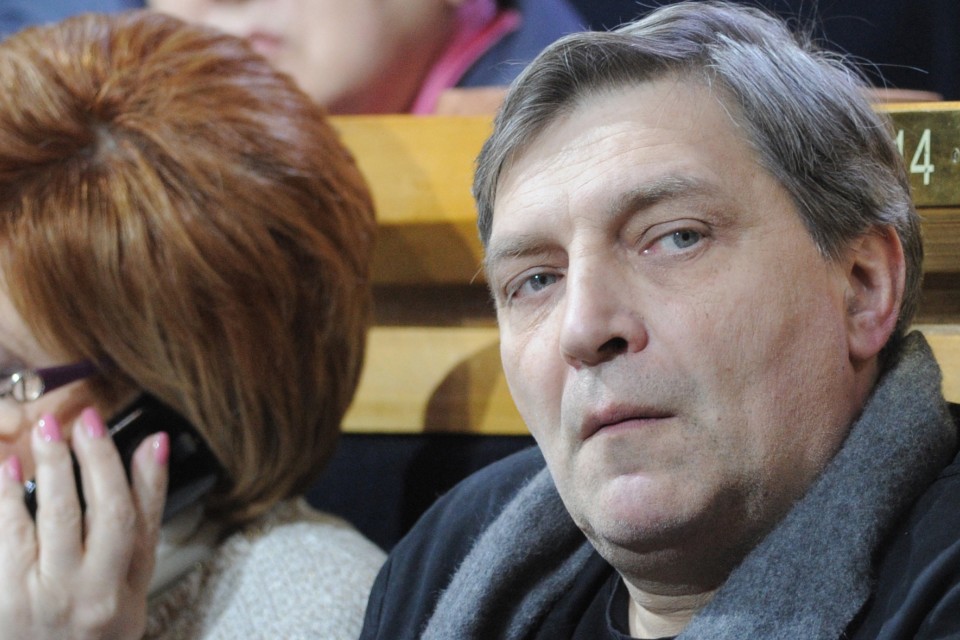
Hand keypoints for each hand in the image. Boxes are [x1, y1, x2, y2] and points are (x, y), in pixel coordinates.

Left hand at [0, 409, 168, 639]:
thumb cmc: (87, 629)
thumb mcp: (127, 584)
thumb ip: (142, 516)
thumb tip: (153, 446)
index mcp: (124, 590)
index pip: (141, 519)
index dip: (145, 473)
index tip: (144, 435)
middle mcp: (90, 593)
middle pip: (104, 513)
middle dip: (96, 459)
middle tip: (85, 419)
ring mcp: (43, 597)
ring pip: (55, 518)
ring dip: (52, 467)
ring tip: (46, 428)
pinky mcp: (3, 599)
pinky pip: (8, 535)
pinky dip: (8, 497)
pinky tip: (9, 469)